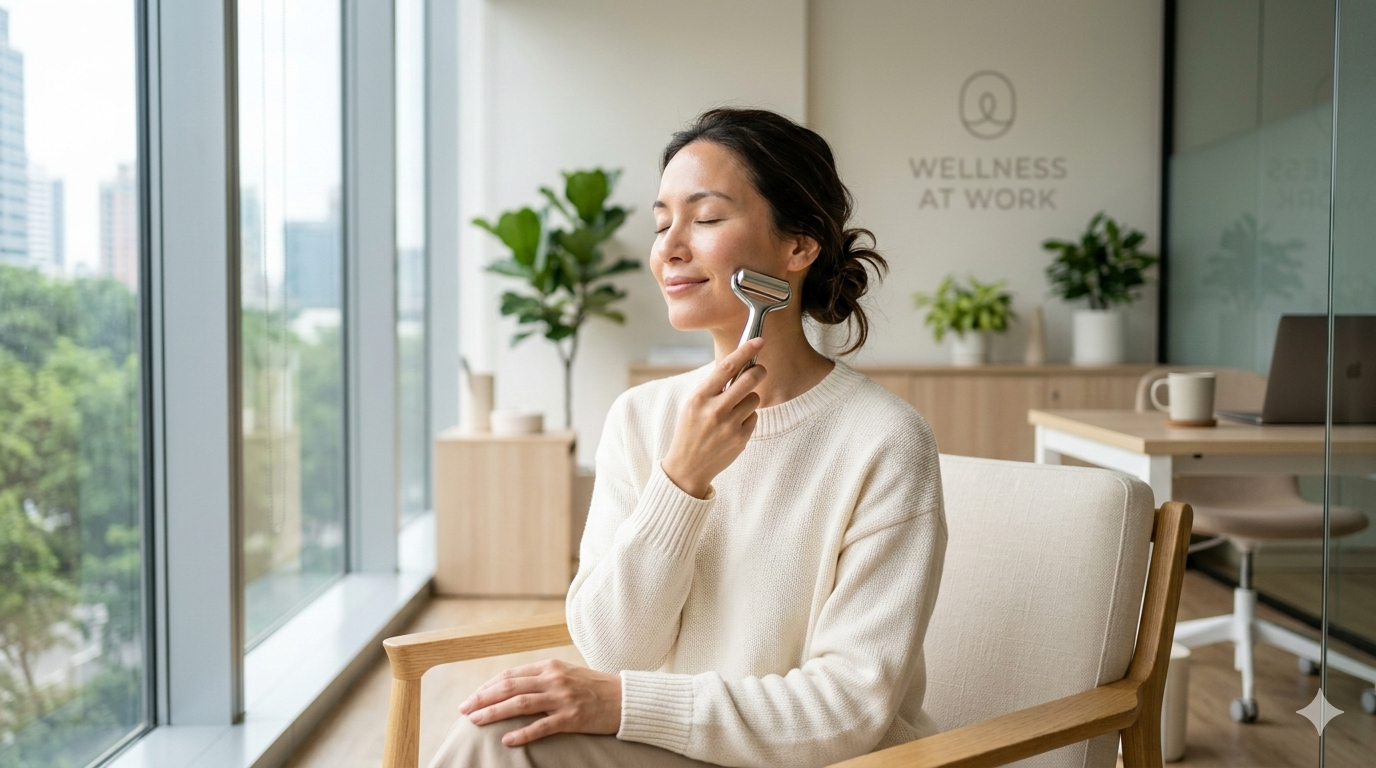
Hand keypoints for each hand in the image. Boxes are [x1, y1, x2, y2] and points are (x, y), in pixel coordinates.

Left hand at [459, 659, 621, 746]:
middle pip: (509, 686)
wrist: (625, 698)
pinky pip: (542, 726)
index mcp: (550, 666)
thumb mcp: (567, 674)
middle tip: (464, 709)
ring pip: (519, 704)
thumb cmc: (594, 688)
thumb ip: (542, 677)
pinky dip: (522, 733)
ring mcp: (562, 698)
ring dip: (494, 712)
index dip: (488, 686)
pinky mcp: (572, 717)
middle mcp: (554, 679)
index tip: (472, 697)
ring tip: (475, 721)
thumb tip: (514, 687)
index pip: (511, 674)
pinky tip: (506, 740)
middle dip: (482, 698)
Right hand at [660, 338, 766, 497]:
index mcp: (700, 397)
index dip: (745, 351)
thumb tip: (738, 364)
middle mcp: (715, 409)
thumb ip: (713, 386)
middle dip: (759, 371)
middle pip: (749, 379)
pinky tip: (733, 426)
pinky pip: (754, 417)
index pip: (727, 366)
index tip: (758, 341)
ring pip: (754, 398)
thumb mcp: (693, 404)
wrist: (687, 467)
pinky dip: (748, 418)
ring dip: (750, 399)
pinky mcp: (741, 438)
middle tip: (759, 370)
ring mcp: (730, 425)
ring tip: (734, 409)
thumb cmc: (690, 430)